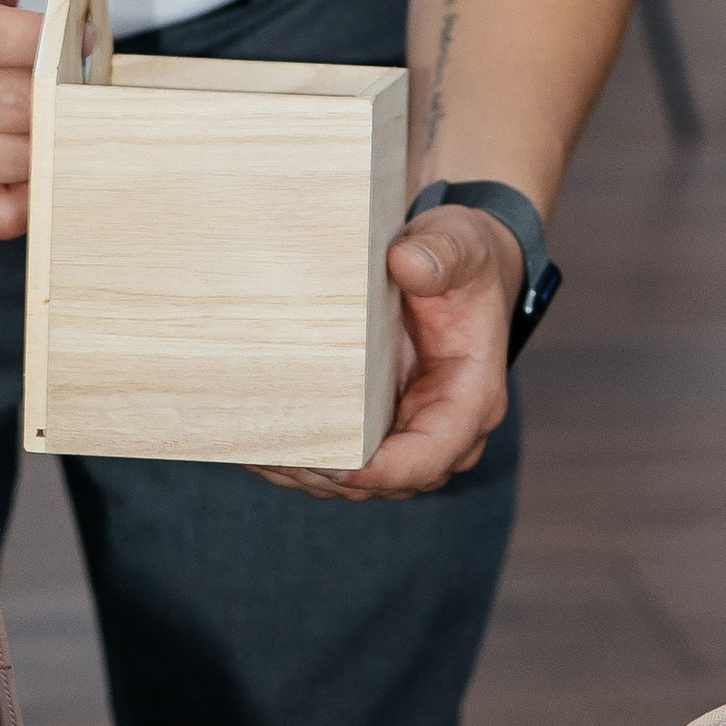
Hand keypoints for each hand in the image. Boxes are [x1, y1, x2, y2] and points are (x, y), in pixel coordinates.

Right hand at [0, 0, 125, 241]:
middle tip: (88, 79)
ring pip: (17, 161)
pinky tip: (39, 158)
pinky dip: (34, 191)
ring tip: (69, 114)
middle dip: (66, 94)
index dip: (51, 41)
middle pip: (15, 106)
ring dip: (58, 140)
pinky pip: (0, 215)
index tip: (86, 34)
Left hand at [256, 202, 523, 501]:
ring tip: (254, 451)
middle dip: (331, 476)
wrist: (458, 267)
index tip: (336, 467)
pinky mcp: (379, 424)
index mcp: (471, 397)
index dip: (386, 470)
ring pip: (361, 480)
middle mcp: (443, 428)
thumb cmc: (462, 261)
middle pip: (390, 480)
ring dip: (309, 474)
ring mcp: (409, 431)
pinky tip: (258, 443)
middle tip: (273, 454)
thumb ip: (441, 254)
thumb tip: (407, 263)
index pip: (433, 454)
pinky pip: (344, 459)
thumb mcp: (460, 245)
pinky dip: (303, 458)